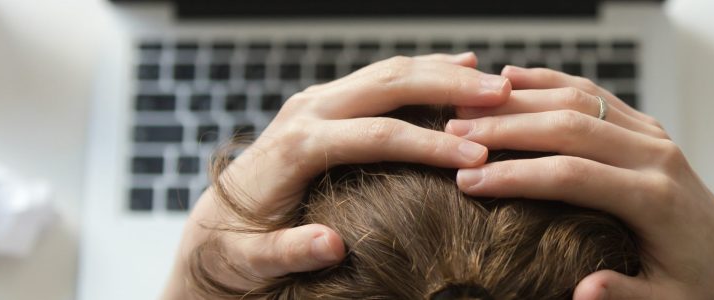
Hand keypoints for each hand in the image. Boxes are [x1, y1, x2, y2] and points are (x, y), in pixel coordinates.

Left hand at [163, 53, 510, 298]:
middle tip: (501, 96)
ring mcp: (316, 102)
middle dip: (448, 88)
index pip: (374, 136)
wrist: (211, 228)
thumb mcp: (251, 261)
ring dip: (443, 73)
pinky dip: (424, 72)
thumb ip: (287, 252)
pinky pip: (382, 78)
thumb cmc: (235, 250)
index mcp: (295, 147)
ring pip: (388, 72)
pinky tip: (461, 69)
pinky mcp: (326, 102)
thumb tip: (330, 246)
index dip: (428, 144)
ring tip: (495, 82)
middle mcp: (306, 112)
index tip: (476, 156)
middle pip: (387, 85)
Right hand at [447, 66, 713, 298]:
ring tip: (467, 107)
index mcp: (656, 199)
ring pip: (581, 99)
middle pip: (571, 126)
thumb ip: (624, 295)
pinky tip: (511, 79)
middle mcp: (657, 156)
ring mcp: (654, 136)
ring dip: (521, 99)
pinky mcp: (649, 129)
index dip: (517, 175)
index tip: (468, 181)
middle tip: (452, 134)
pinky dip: (552, 83)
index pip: (573, 175)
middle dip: (507, 129)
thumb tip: (583, 292)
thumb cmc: (694, 290)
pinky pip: (595, 94)